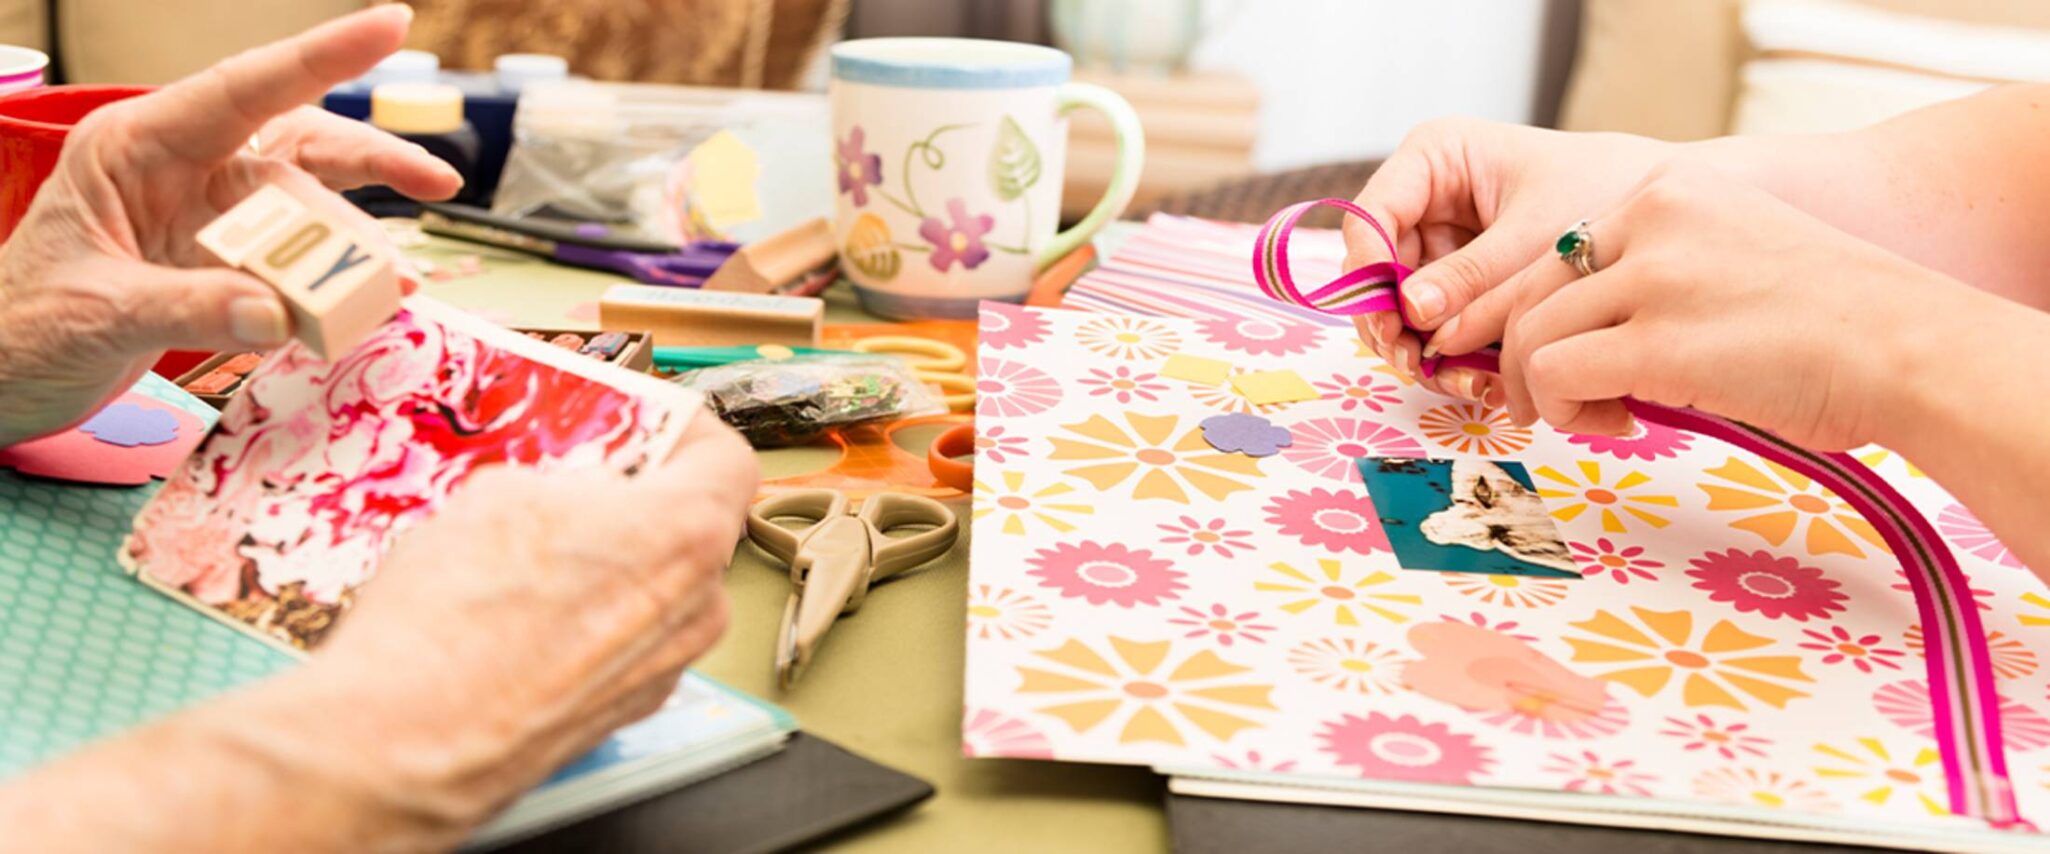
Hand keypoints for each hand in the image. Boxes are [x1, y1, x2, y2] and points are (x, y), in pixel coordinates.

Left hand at [0, 5, 458, 445]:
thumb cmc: (19, 329)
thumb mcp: (98, 314)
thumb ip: (193, 308)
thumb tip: (279, 313)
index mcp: (135, 148)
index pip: (243, 88)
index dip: (321, 54)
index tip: (390, 24)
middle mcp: (180, 170)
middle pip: (297, 144)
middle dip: (371, 160)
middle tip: (435, 181)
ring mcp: (204, 218)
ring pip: (306, 206)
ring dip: (355, 242)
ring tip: (393, 284)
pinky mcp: (221, 265)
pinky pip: (296, 264)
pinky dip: (332, 286)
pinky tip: (360, 306)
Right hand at [305, 414, 758, 836]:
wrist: (401, 743)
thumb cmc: (449, 621)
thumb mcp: (503, 492)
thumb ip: (570, 479)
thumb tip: (576, 484)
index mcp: (685, 535)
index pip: (727, 461)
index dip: (686, 432)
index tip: (645, 423)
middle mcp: (695, 607)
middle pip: (692, 528)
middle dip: (639, 499)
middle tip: (575, 484)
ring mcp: (666, 667)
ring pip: (658, 588)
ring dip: (611, 562)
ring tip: (533, 554)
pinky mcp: (627, 710)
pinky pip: (626, 641)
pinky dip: (591, 618)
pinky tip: (525, 614)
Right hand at [1343, 118, 1672, 397]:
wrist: (1655, 210)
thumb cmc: (1604, 192)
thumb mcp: (1534, 236)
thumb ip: (1471, 275)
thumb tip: (1413, 314)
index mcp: (1434, 159)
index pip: (1370, 216)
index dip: (1367, 271)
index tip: (1389, 319)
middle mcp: (1425, 200)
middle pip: (1377, 269)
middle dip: (1394, 322)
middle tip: (1417, 364)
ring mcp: (1439, 243)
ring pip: (1401, 305)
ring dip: (1422, 349)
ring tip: (1460, 380)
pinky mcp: (1459, 282)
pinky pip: (1436, 324)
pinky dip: (1453, 356)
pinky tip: (1479, 379)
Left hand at [1428, 166, 1959, 451]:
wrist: (1912, 347)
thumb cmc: (1842, 322)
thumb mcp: (1738, 254)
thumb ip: (1664, 273)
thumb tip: (1595, 331)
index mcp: (1671, 190)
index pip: (1560, 248)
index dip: (1543, 312)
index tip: (1550, 356)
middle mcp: (1652, 218)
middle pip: (1531, 290)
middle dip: (1521, 355)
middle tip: (1548, 403)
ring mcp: (1652, 277)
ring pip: (1532, 335)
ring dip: (1544, 392)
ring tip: (1593, 419)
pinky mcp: (1656, 343)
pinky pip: (1556, 375)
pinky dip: (1566, 410)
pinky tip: (1615, 426)